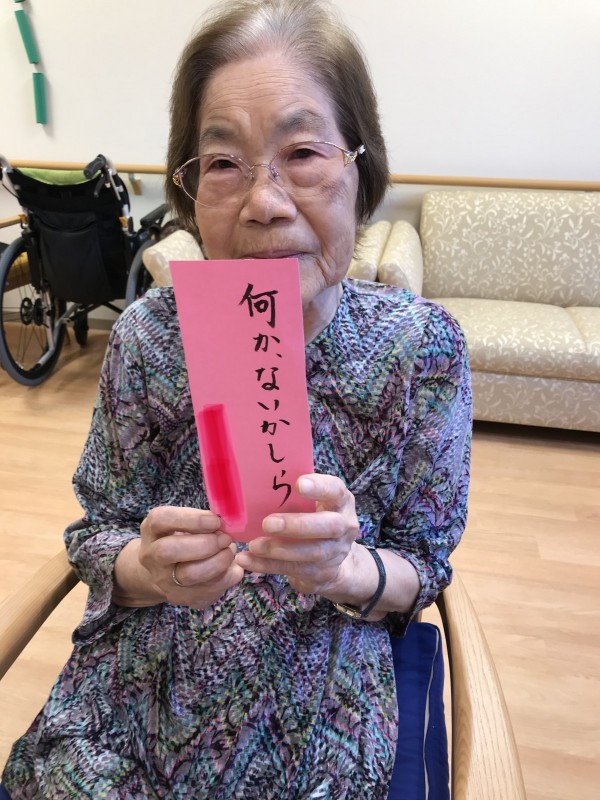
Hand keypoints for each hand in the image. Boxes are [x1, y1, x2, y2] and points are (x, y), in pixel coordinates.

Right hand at [114, 506, 243, 608]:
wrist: (165, 572)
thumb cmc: (181, 539)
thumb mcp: (184, 523)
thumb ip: (201, 520)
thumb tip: (228, 522)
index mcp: (152, 530)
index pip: (162, 519)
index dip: (192, 519)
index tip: (216, 521)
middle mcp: (151, 556)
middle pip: (169, 551)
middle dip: (205, 543)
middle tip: (225, 538)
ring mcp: (164, 581)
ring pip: (189, 575)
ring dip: (218, 562)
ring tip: (230, 552)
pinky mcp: (181, 598)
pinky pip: (207, 590)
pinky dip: (226, 577)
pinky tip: (233, 568)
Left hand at [234, 474, 359, 597]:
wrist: (335, 558)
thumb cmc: (314, 517)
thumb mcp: (313, 503)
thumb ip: (295, 493)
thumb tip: (256, 478)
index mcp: (340, 502)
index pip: (335, 490)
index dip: (319, 487)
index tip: (298, 484)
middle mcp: (344, 526)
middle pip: (328, 526)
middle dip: (297, 525)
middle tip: (268, 523)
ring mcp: (335, 552)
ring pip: (311, 553)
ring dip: (280, 550)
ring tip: (255, 545)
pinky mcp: (321, 572)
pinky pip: (294, 570)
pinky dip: (268, 565)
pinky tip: (248, 560)